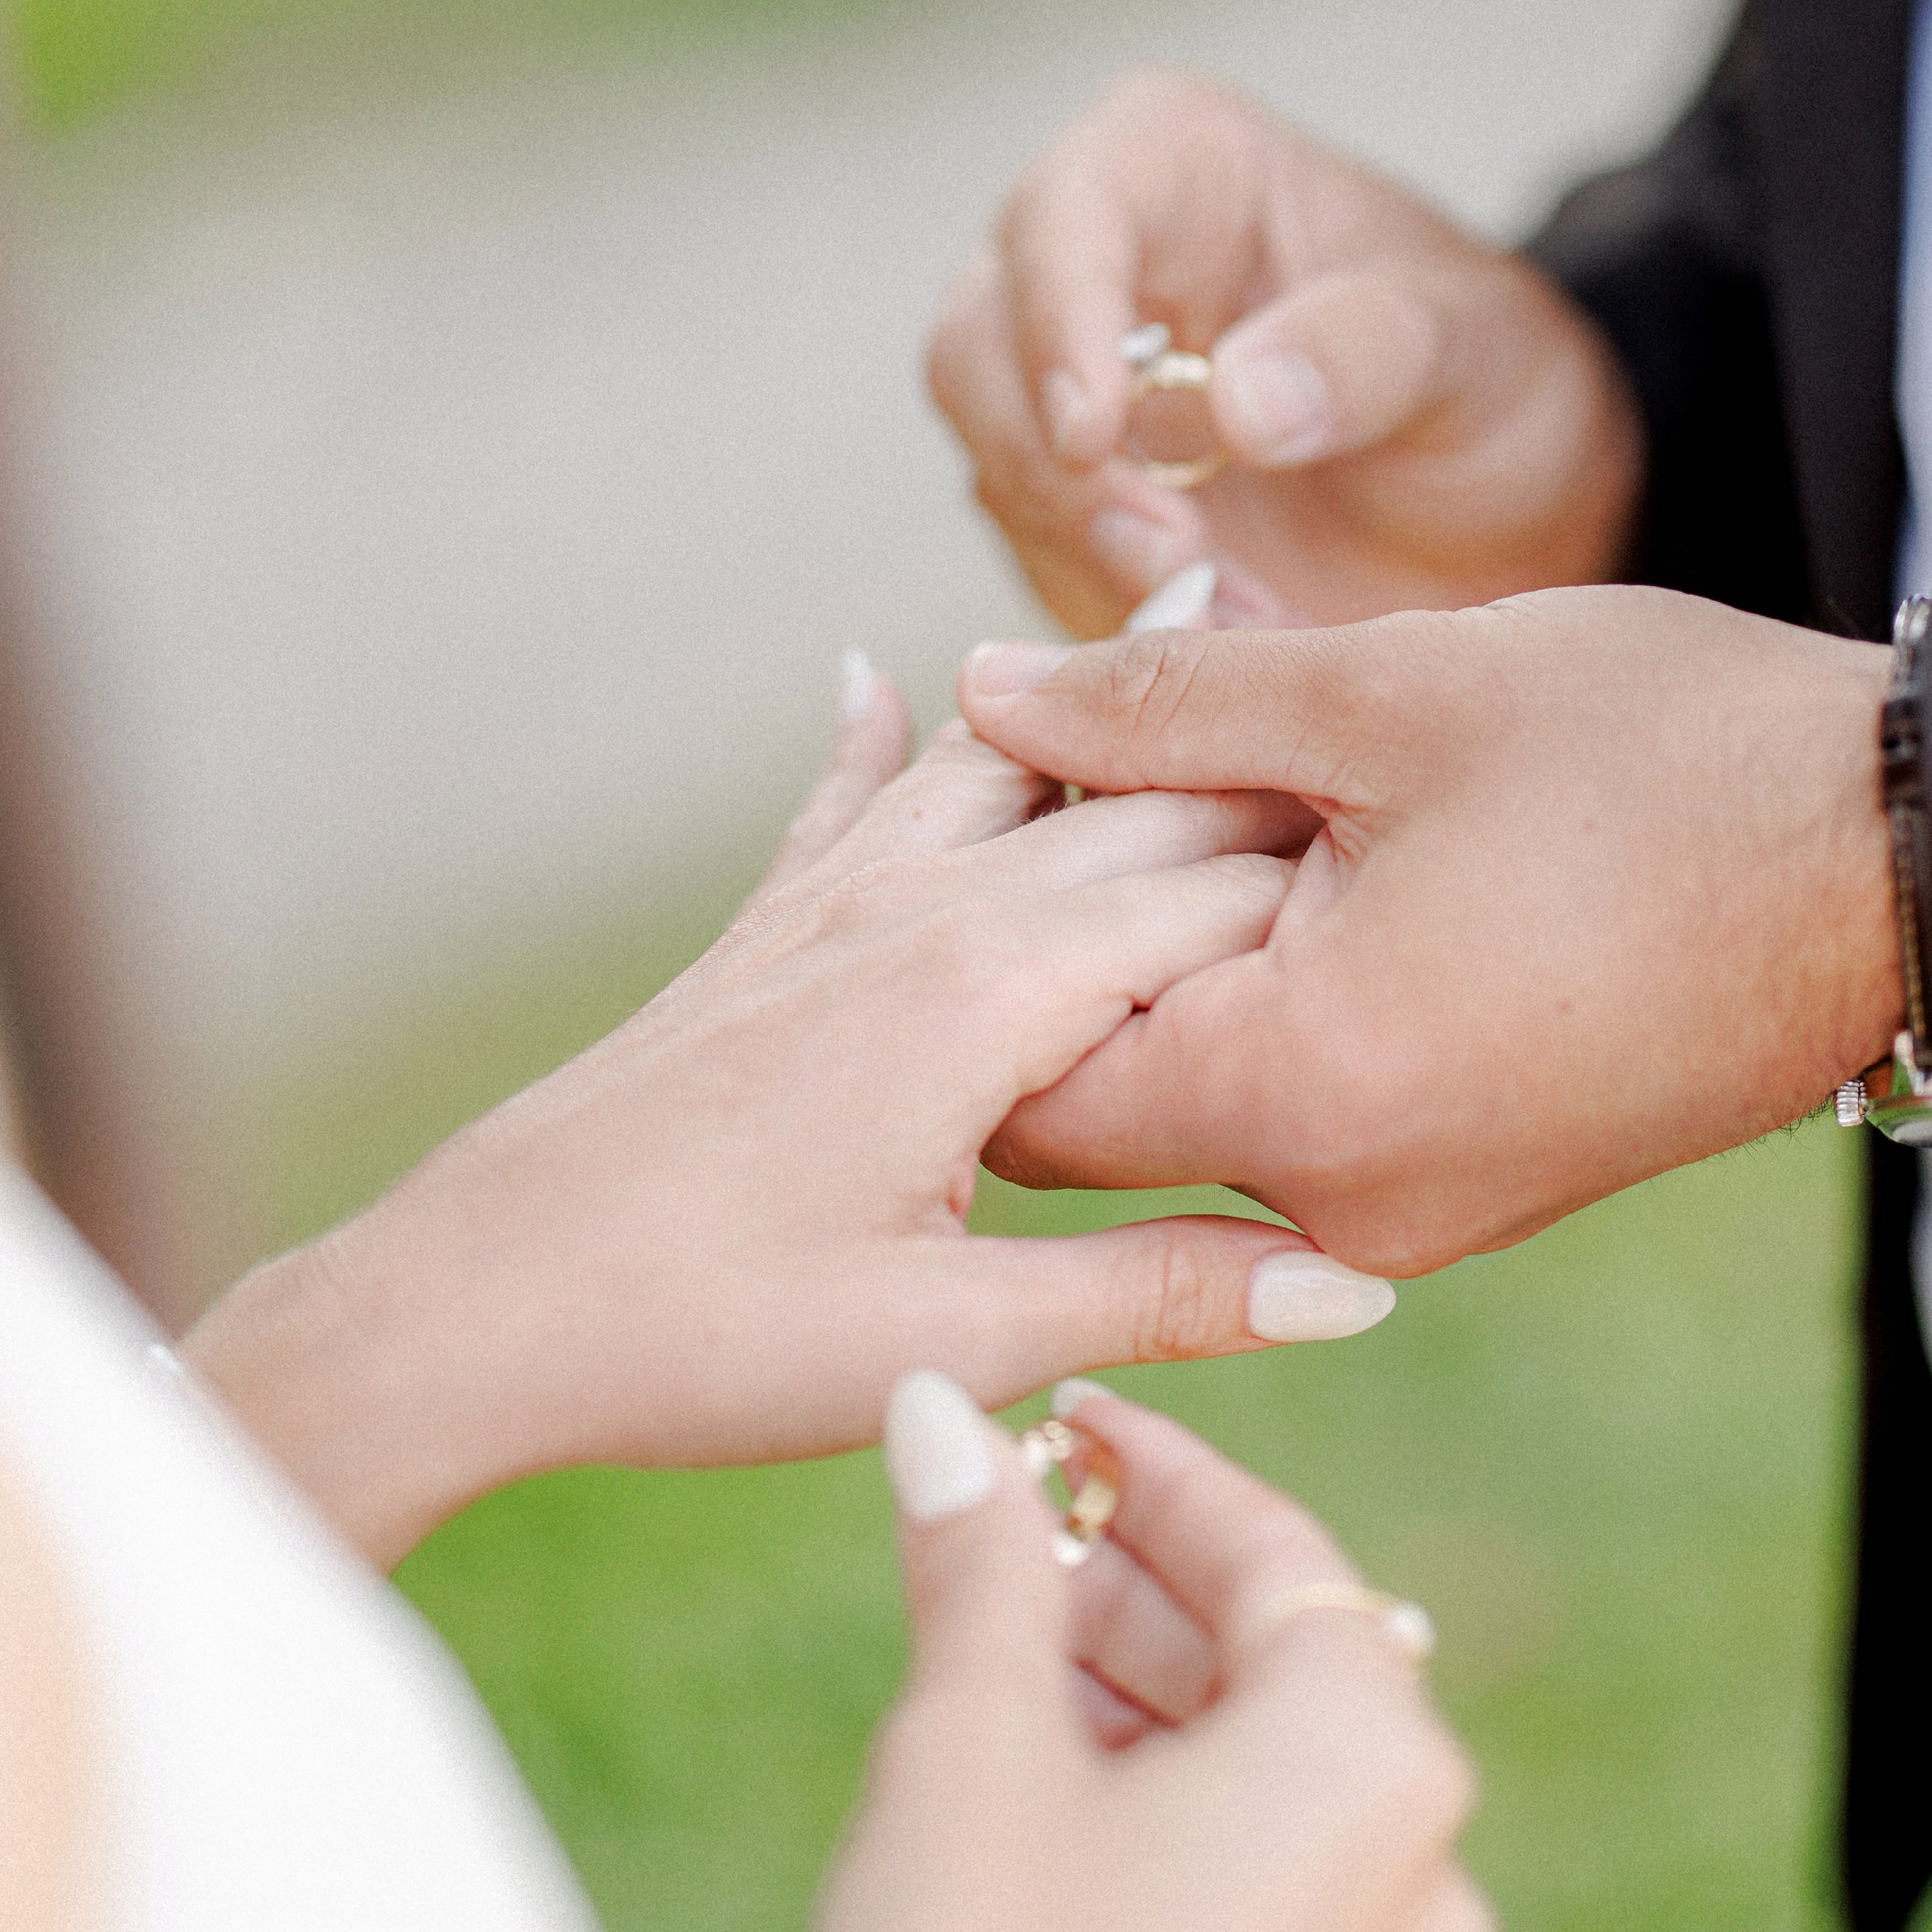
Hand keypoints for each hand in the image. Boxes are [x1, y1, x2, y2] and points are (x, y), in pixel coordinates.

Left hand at [186, 683, 1395, 1567]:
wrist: (473, 1304)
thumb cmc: (704, 1336)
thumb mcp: (956, 1341)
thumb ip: (1165, 1293)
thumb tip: (1359, 1283)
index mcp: (994, 990)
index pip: (1221, 891)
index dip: (1347, 862)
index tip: (1458, 823)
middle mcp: (922, 911)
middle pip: (1135, 807)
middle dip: (1259, 756)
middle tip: (1378, 672)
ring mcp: (833, 909)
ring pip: (1000, 772)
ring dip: (1097, 704)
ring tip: (1187, 591)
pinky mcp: (762, 940)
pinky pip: (841, 807)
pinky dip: (877, 741)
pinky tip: (873, 673)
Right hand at [776, 1375, 1493, 1931]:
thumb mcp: (964, 1746)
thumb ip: (979, 1558)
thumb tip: (943, 1405)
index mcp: (1373, 1765)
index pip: (1274, 1549)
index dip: (1150, 1464)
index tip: (1055, 1415)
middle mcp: (1419, 1872)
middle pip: (1281, 1658)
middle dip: (1136, 1583)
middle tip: (1000, 1525)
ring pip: (1266, 1773)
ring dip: (1140, 1693)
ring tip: (994, 1651)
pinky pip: (1259, 1879)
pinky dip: (1163, 1808)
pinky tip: (1034, 1790)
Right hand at [926, 69, 1640, 636]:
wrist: (1504, 503)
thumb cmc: (1487, 375)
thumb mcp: (1474, 347)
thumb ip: (1369, 353)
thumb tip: (1239, 404)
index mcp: (1172, 164)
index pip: (1065, 216)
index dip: (1060, 323)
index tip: (1098, 437)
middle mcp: (1085, 265)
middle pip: (977, 351)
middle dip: (1058, 471)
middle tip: (1169, 560)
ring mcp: (1063, 395)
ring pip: (999, 472)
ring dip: (1094, 560)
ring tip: (1230, 608)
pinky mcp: (1070, 512)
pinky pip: (1042, 570)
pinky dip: (1113, 623)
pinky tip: (1219, 641)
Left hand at [957, 589, 1897, 1271]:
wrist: (1917, 866)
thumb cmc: (1668, 755)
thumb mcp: (1391, 690)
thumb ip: (1157, 705)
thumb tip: (982, 689)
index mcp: (1303, 1090)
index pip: (1023, 1082)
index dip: (984, 929)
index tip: (1015, 783)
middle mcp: (1344, 1202)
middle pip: (1097, 1107)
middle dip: (1071, 942)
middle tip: (1104, 759)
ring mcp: (1416, 1214)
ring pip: (1200, 1103)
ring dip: (1177, 957)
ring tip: (1211, 783)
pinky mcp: (1474, 1189)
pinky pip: (1300, 1114)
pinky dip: (1265, 995)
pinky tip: (1300, 854)